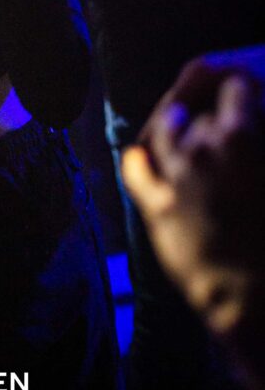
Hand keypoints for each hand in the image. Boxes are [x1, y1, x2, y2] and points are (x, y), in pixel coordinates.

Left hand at [123, 48, 264, 333]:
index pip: (235, 89)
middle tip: (225, 126)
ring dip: (175, 125)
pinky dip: (140, 159)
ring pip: (167, 132)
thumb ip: (262, 140)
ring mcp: (175, 177)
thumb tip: (251, 131)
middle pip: (202, 115)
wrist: (256, 300)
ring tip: (180, 124)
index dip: (241, 90)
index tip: (246, 93)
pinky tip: (143, 154)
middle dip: (214, 117)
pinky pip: (137, 170)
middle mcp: (202, 149)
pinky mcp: (157, 207)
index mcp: (241, 136)